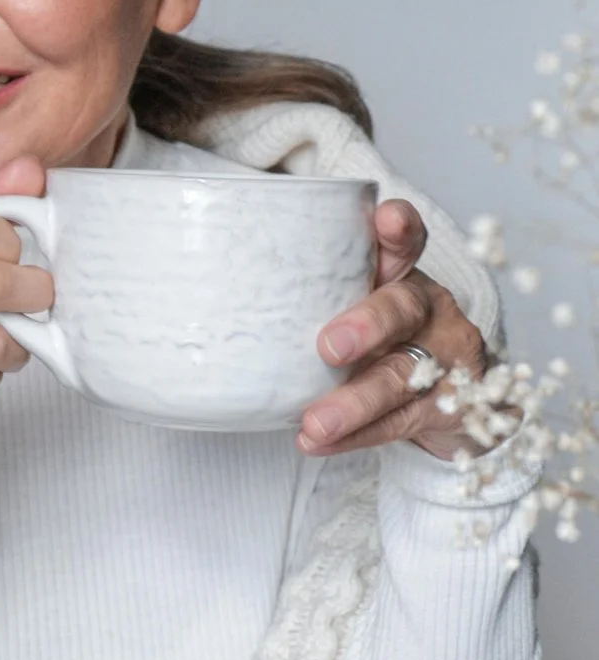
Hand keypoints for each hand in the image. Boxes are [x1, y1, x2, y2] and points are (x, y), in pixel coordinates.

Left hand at [298, 198, 488, 459]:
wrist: (452, 401)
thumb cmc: (380, 342)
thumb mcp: (352, 309)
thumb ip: (306, 297)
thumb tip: (207, 298)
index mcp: (401, 277)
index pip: (404, 244)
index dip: (399, 229)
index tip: (384, 218)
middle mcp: (429, 310)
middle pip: (403, 307)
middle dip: (367, 325)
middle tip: (328, 348)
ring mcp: (446, 358)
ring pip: (402, 376)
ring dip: (354, 402)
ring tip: (315, 423)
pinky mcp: (451, 405)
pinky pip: (401, 422)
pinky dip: (358, 435)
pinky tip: (320, 441)